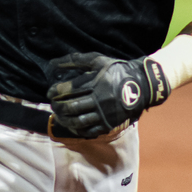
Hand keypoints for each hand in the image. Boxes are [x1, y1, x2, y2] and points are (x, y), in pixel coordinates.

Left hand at [47, 52, 167, 138]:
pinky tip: (71, 124)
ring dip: (65, 119)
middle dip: (58, 106)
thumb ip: (75, 60)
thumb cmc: (117, 70)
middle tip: (52, 104)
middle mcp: (100, 100)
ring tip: (59, 115)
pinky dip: (77, 129)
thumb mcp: (98, 60)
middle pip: (72, 107)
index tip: (50, 92)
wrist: (141, 85)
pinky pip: (89, 131)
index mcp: (97, 83)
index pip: (70, 90)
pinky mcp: (109, 124)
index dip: (56, 91)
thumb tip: (54, 63)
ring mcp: (104, 114)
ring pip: (79, 121)